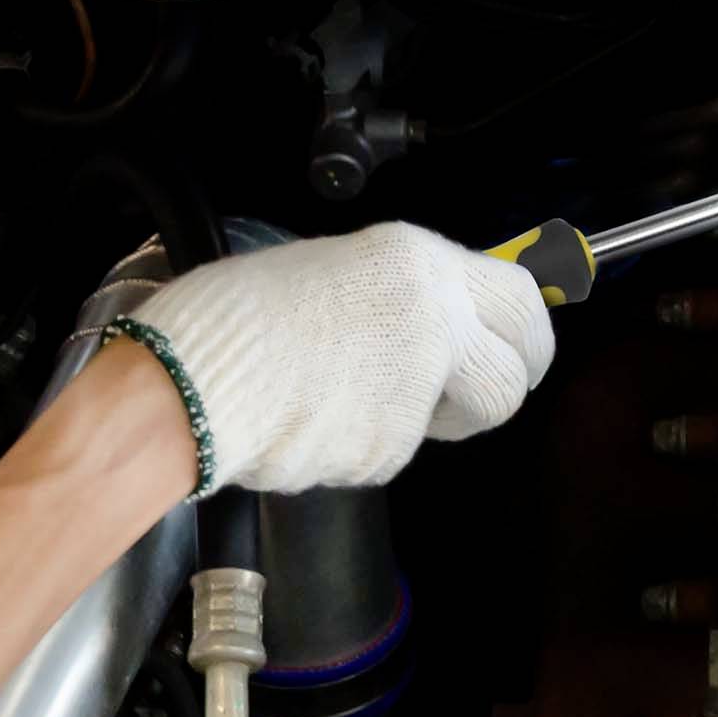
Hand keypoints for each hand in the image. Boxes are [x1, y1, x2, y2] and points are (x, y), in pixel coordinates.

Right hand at [121, 223, 552, 493]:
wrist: (187, 379)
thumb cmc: (235, 315)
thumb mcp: (335, 268)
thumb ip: (398, 293)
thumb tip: (435, 317)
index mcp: (420, 265)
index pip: (522, 297)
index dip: (530, 331)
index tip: (523, 346)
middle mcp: (435, 323)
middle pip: (517, 374)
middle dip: (504, 389)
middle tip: (471, 397)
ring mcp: (416, 391)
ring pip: (463, 420)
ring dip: (435, 420)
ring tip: (363, 398)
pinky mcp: (388, 450)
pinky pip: (392, 452)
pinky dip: (360, 444)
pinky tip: (314, 419)